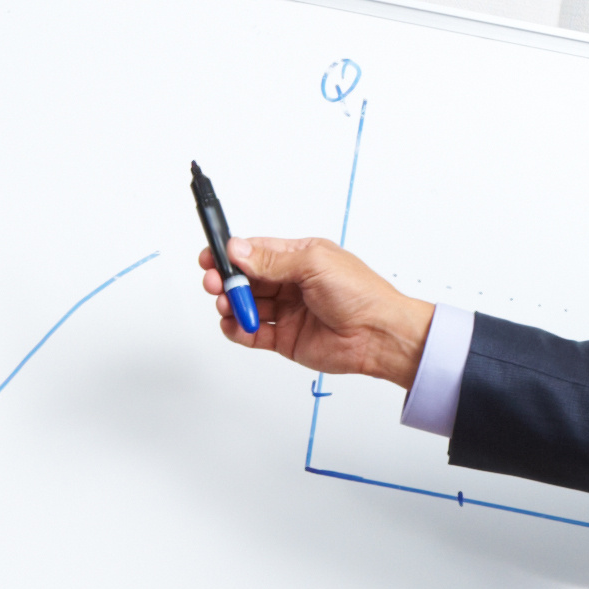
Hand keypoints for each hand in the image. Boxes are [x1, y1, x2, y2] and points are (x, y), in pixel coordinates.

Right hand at [203, 232, 433, 387]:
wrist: (379, 335)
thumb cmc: (360, 294)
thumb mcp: (314, 264)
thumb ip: (272, 261)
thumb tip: (237, 250)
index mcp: (299, 258)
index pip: (256, 252)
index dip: (230, 254)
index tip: (210, 257)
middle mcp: (291, 283)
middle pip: (246, 279)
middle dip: (226, 280)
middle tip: (215, 283)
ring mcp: (288, 311)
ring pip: (247, 305)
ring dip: (231, 304)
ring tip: (228, 305)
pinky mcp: (286, 338)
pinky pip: (253, 333)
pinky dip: (239, 330)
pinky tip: (235, 325)